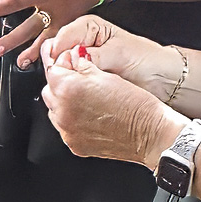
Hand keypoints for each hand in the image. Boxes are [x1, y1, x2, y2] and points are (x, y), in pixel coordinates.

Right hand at [41, 15, 170, 93]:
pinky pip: (68, 82)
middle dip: (57, 65)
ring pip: (60, 69)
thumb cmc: (145, 60)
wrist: (161, 79)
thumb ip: (93, 56)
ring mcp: (80, 61)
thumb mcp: (118, 54)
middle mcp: (80, 42)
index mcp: (87, 26)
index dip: (58, 52)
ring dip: (62, 78)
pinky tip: (74, 91)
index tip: (60, 65)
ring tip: (71, 84)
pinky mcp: (83, 78)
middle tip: (65, 76)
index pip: (62, 36)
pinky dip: (69, 87)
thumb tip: (71, 60)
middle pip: (57, 52)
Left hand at [42, 49, 183, 166]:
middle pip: (50, 90)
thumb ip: (82, 64)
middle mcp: (63, 111)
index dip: (65, 64)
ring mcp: (67, 130)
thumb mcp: (106, 74)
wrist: (149, 134)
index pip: (53, 70)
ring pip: (55, 110)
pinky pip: (66, 128)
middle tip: (83, 81)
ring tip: (89, 100)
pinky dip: (73, 120)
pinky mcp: (74, 145)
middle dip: (63, 84)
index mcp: (68, 89)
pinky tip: (92, 116)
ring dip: (66, 103)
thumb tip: (73, 57)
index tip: (74, 63)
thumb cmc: (134, 104)